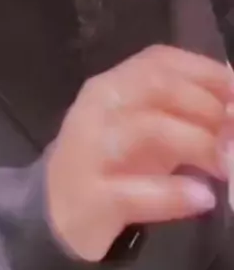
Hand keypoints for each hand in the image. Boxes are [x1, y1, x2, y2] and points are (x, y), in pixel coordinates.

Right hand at [46, 45, 232, 260]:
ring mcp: (90, 150)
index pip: (160, 60)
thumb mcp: (145, 126)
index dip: (207, 73)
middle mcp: (98, 106)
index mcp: (112, 82)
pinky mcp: (91, 197)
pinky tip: (202, 198)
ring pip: (150, 130)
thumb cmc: (112, 162)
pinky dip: (175, 193)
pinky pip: (136, 190)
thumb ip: (183, 110)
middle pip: (159, 87)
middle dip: (209, 109)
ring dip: (200, 144)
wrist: (54, 209)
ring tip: (228, 167)